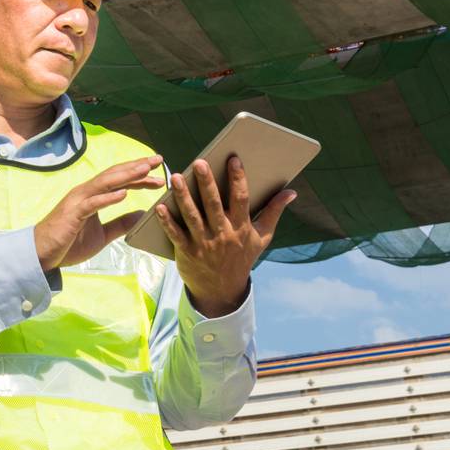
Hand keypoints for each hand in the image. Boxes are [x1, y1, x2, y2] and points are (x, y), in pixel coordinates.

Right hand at [35, 156, 165, 272]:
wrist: (42, 254)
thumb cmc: (69, 243)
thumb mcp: (102, 235)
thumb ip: (120, 224)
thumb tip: (141, 214)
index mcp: (92, 196)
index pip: (119, 180)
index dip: (138, 175)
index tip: (157, 171)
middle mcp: (85, 193)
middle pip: (114, 175)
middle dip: (136, 167)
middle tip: (158, 160)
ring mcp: (78, 201)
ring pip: (105, 183)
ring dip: (126, 176)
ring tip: (144, 170)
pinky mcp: (73, 214)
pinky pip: (92, 204)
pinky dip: (108, 197)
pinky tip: (124, 194)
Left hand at [154, 155, 295, 316]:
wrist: (223, 290)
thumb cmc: (241, 257)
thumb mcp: (261, 237)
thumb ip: (274, 212)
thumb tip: (291, 192)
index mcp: (241, 228)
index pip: (241, 200)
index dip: (238, 179)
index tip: (233, 159)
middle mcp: (223, 235)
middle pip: (214, 205)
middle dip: (207, 184)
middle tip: (200, 162)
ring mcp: (204, 244)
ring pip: (193, 217)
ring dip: (184, 197)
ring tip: (177, 177)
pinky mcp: (187, 253)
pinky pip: (176, 235)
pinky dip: (167, 222)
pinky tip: (159, 207)